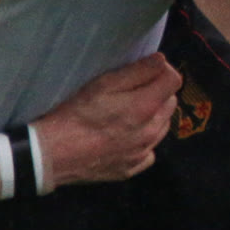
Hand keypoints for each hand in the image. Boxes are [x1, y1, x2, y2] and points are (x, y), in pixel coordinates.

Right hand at [36, 54, 179, 183]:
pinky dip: (143, 141)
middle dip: (158, 92)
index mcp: (146, 107)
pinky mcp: (132, 169)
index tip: (146, 69)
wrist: (55, 154)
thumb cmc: (77, 113)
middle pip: (170, 103)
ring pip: (162, 127)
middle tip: (132, 89)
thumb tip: (161, 61)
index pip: (174, 80)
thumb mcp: (104, 84)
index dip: (162, 70)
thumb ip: (137, 71)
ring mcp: (143, 153)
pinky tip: (125, 137)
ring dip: (153, 116)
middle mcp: (151, 132)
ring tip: (127, 113)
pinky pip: (149, 151)